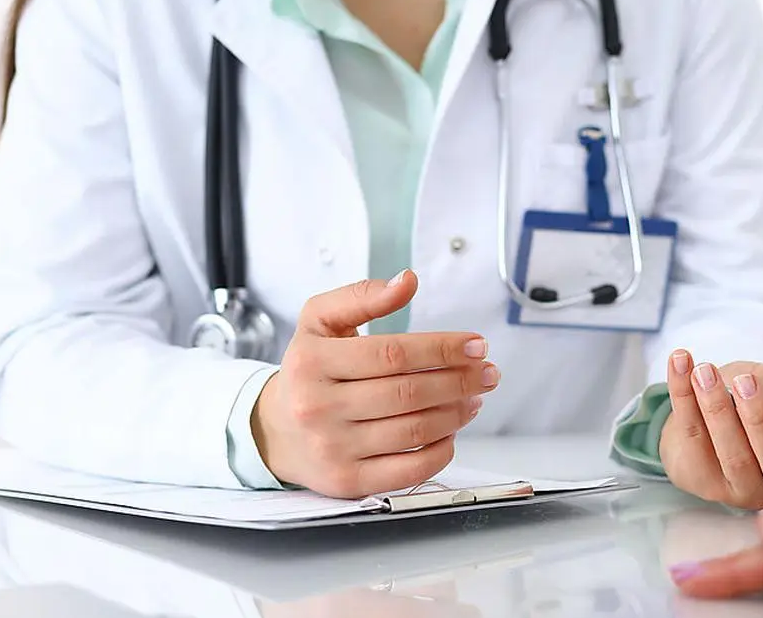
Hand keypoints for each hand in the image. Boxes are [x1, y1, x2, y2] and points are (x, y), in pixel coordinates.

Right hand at [251, 270, 499, 497]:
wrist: (275, 431)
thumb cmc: (309, 371)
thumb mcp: (319, 321)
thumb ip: (362, 297)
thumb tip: (406, 282)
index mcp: (312, 361)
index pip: (392, 353)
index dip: (442, 348)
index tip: (475, 345)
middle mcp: (318, 407)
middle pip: (408, 392)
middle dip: (460, 380)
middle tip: (487, 372)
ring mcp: (333, 448)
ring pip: (415, 430)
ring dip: (457, 412)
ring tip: (474, 397)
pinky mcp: (348, 482)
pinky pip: (410, 469)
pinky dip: (442, 450)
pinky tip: (452, 430)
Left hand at [660, 352, 762, 508]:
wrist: (704, 419)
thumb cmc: (750, 405)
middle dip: (760, 421)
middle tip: (746, 383)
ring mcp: (737, 489)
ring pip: (732, 455)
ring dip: (717, 409)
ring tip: (706, 373)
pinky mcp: (700, 480)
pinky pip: (692, 438)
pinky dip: (683, 397)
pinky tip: (681, 364)